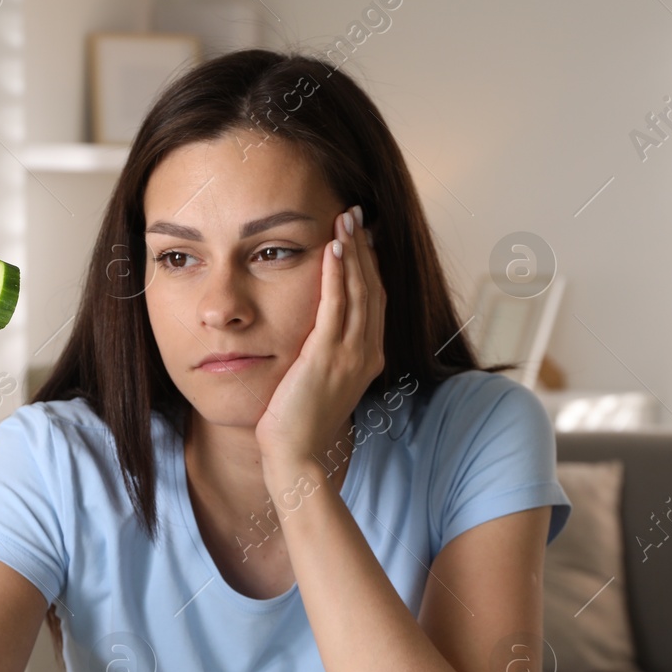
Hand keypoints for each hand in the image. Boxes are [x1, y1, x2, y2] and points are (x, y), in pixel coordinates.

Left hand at [255, 204, 384, 481]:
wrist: (295, 456)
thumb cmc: (299, 423)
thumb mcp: (320, 382)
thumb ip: (325, 354)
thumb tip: (314, 333)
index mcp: (368, 358)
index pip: (375, 301)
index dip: (370, 265)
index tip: (361, 236)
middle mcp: (367, 353)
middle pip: (373, 288)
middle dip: (365, 249)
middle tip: (355, 214)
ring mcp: (351, 356)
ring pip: (360, 291)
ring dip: (353, 252)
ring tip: (346, 220)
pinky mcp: (326, 357)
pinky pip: (336, 307)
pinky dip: (337, 275)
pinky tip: (332, 250)